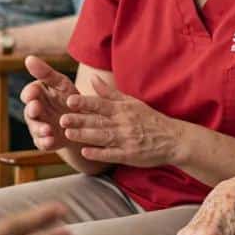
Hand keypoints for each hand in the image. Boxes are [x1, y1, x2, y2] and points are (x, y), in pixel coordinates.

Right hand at [20, 55, 77, 151]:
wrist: (86, 123)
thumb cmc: (71, 99)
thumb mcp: (62, 83)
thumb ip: (46, 72)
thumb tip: (28, 58)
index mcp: (39, 95)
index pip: (29, 92)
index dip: (30, 93)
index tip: (33, 93)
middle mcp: (36, 111)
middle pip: (29, 111)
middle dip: (32, 110)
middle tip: (36, 108)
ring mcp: (40, 126)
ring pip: (35, 128)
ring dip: (39, 129)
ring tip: (47, 129)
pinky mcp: (46, 140)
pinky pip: (42, 143)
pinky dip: (45, 142)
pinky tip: (50, 140)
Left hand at [59, 76, 183, 166]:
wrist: (172, 139)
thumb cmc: (149, 119)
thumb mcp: (131, 102)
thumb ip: (110, 93)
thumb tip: (92, 79)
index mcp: (122, 109)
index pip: (101, 104)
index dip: (85, 102)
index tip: (70, 100)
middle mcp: (123, 123)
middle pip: (98, 121)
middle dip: (79, 119)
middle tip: (62, 118)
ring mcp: (126, 139)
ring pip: (102, 136)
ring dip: (85, 135)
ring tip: (68, 133)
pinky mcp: (129, 155)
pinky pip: (112, 154)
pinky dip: (98, 153)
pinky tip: (85, 152)